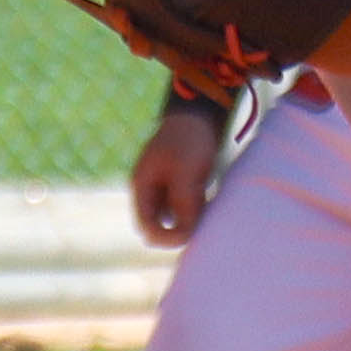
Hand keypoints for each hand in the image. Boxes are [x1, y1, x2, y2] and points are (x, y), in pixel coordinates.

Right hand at [127, 95, 225, 246]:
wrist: (201, 113)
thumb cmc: (189, 140)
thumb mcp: (185, 174)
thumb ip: (182, 205)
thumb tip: (182, 237)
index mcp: (141, 185)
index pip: (146, 226)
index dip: (164, 238)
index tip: (188, 237)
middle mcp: (150, 190)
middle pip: (160, 225)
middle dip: (179, 229)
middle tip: (201, 220)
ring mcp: (165, 187)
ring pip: (176, 218)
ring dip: (190, 218)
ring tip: (205, 202)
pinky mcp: (181, 185)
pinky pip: (187, 208)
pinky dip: (198, 208)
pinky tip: (208, 197)